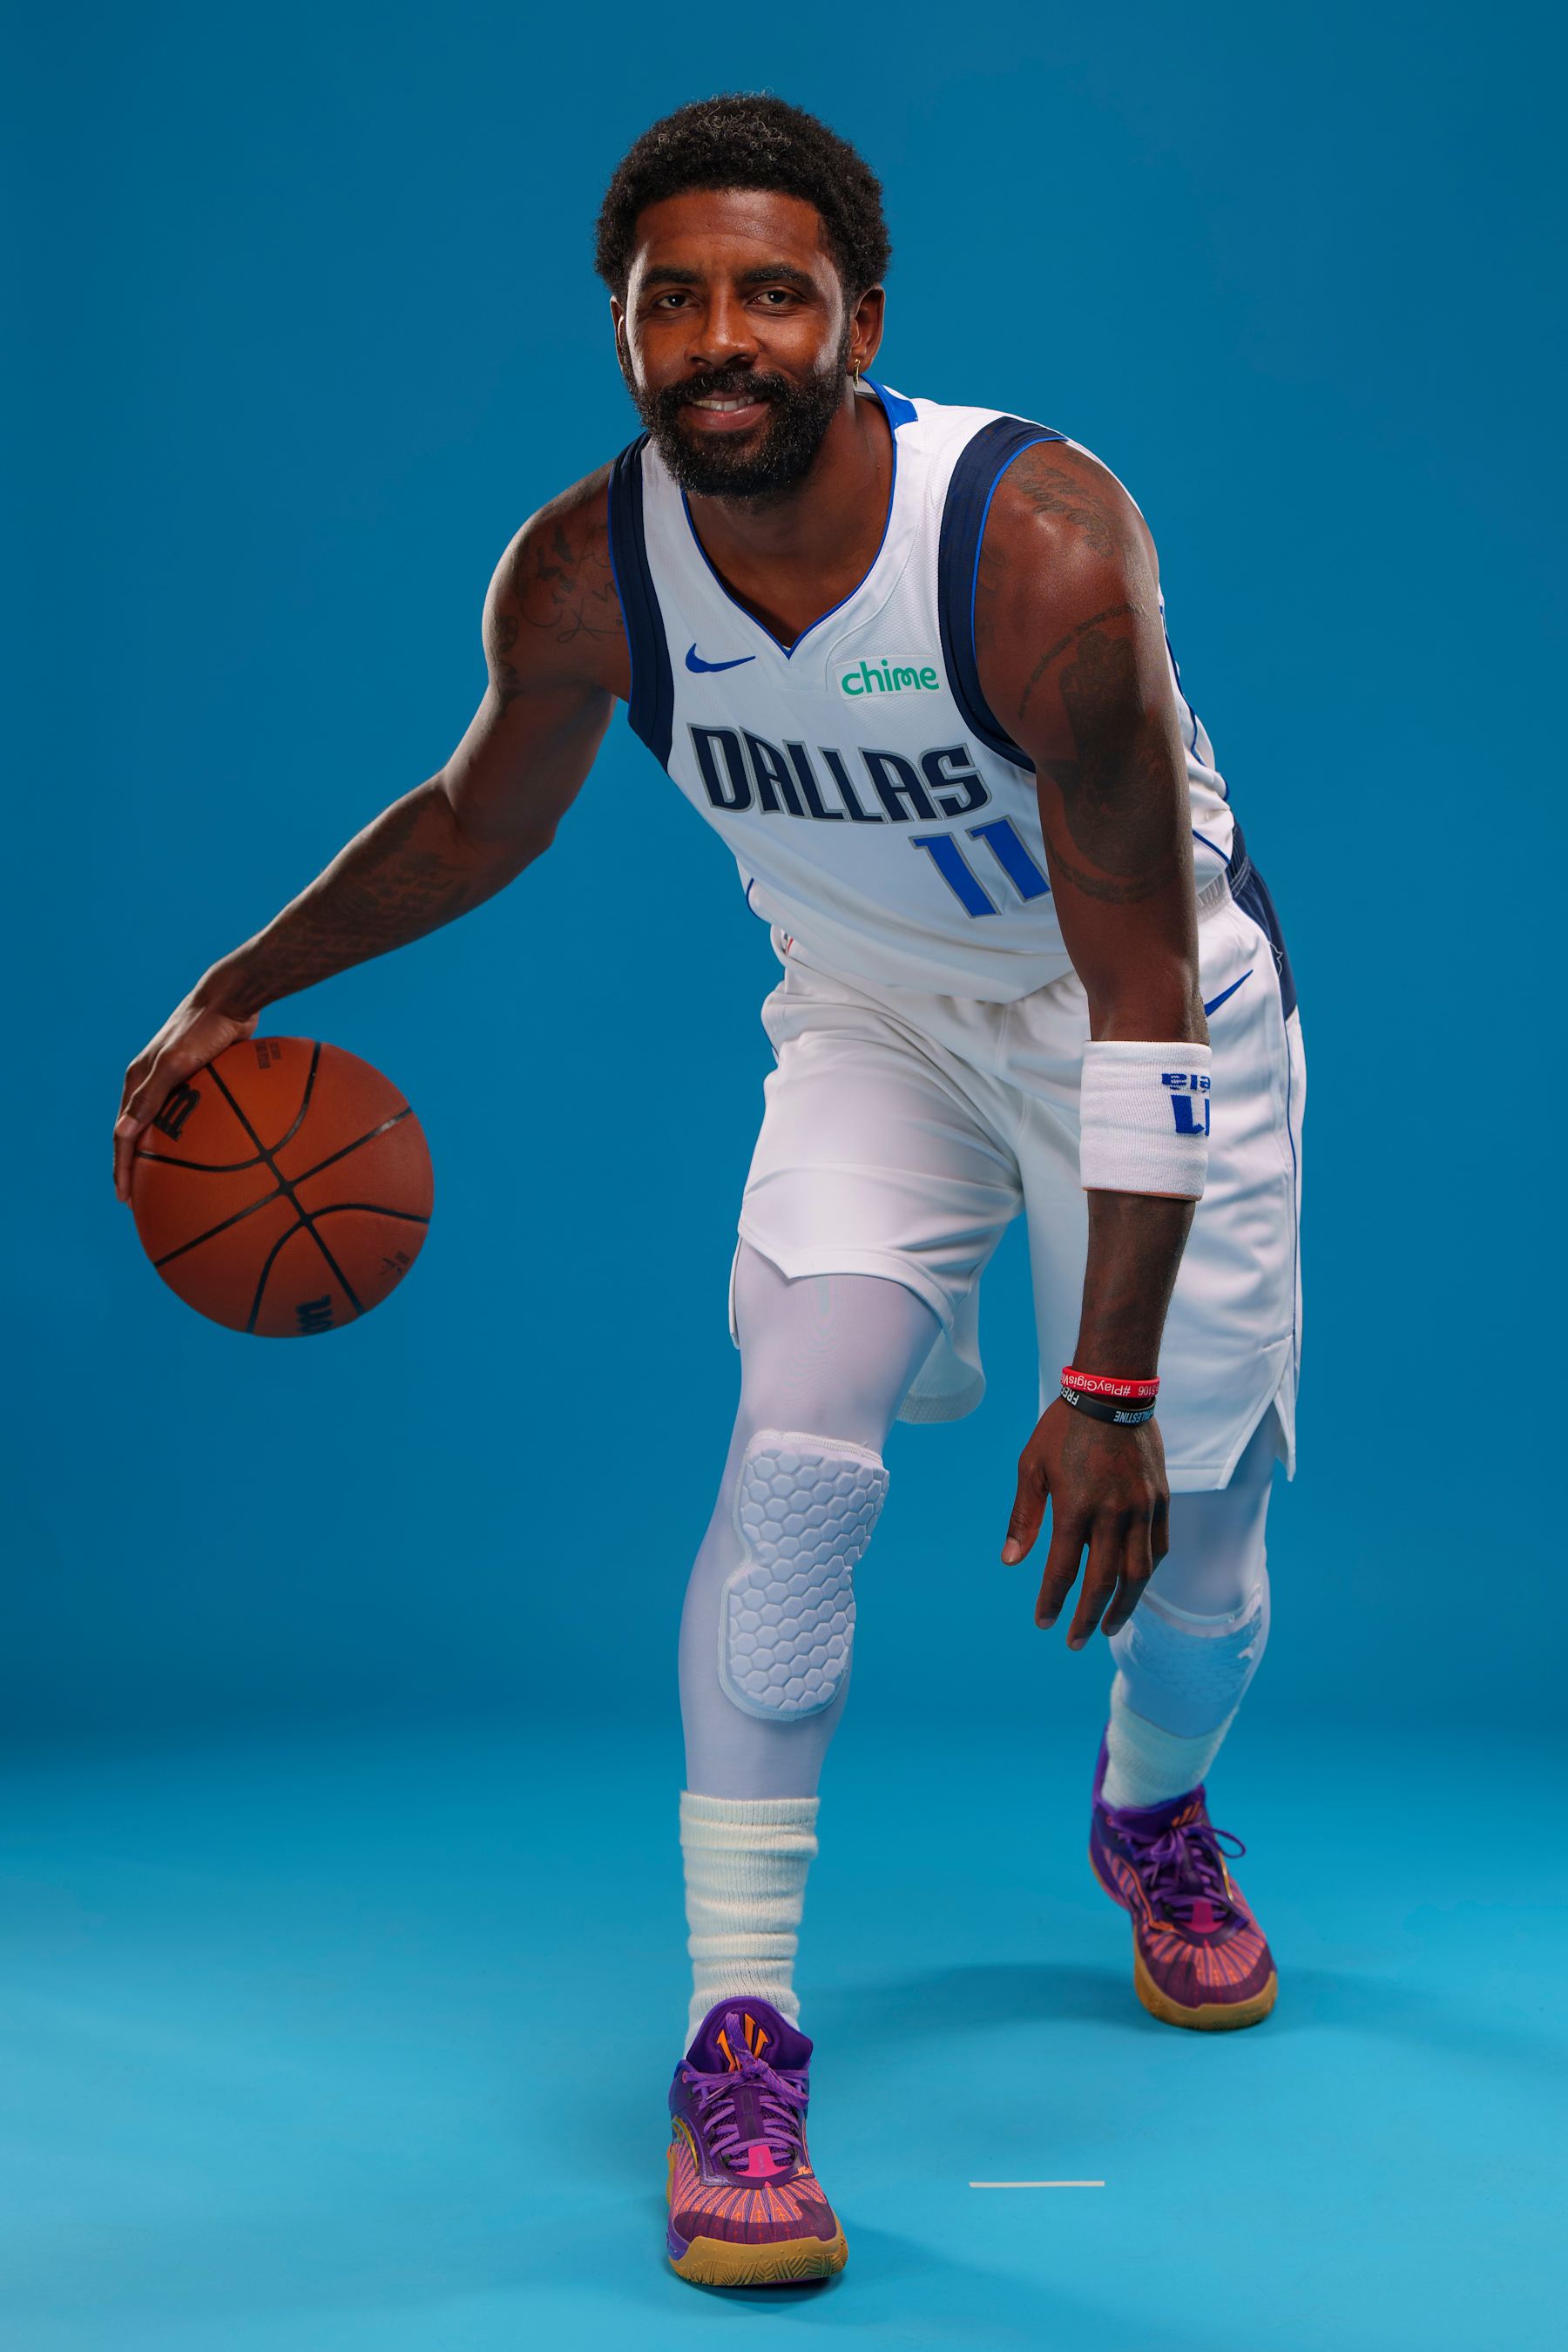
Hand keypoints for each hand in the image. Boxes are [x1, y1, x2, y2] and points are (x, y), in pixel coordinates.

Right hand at [114, 976, 257, 1201]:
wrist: (233, 999)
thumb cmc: (202, 1029)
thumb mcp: (174, 1064)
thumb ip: (150, 1098)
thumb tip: (121, 1134)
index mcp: (138, 1081)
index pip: (123, 1135)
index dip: (122, 1168)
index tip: (126, 1199)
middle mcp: (153, 1083)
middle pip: (141, 1135)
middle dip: (139, 1169)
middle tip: (145, 1201)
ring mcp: (178, 1082)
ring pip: (167, 1128)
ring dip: (166, 1156)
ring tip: (175, 1186)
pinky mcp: (202, 1080)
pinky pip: (196, 1117)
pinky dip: (196, 1139)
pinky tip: (215, 1157)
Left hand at [1001, 1397, 1169, 1646]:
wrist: (1114, 1392)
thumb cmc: (1063, 1428)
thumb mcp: (1031, 1467)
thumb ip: (1023, 1517)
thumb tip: (1010, 1562)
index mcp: (1075, 1506)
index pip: (1063, 1570)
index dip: (1051, 1600)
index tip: (1042, 1622)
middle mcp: (1113, 1514)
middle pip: (1103, 1582)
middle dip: (1088, 1618)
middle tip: (1075, 1642)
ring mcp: (1143, 1509)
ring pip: (1138, 1574)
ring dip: (1123, 1606)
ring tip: (1109, 1626)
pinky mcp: (1161, 1501)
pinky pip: (1158, 1549)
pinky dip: (1146, 1574)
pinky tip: (1134, 1587)